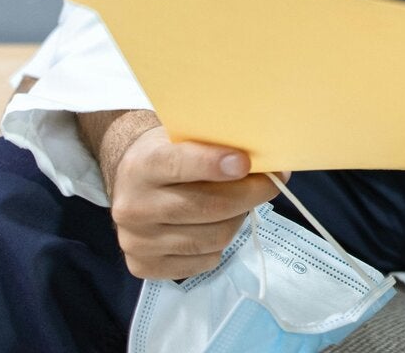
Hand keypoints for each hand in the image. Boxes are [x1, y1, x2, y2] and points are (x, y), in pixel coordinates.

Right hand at [94, 117, 280, 279]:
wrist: (130, 182)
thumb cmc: (170, 154)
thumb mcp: (185, 137)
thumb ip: (215, 145)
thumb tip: (265, 158)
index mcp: (142, 166)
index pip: (178, 165)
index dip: (213, 164)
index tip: (245, 163)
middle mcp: (134, 207)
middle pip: (207, 207)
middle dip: (249, 195)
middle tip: (273, 183)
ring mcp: (137, 242)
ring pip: (213, 238)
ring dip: (237, 220)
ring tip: (240, 203)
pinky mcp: (144, 268)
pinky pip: (205, 261)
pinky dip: (220, 245)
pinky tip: (216, 226)